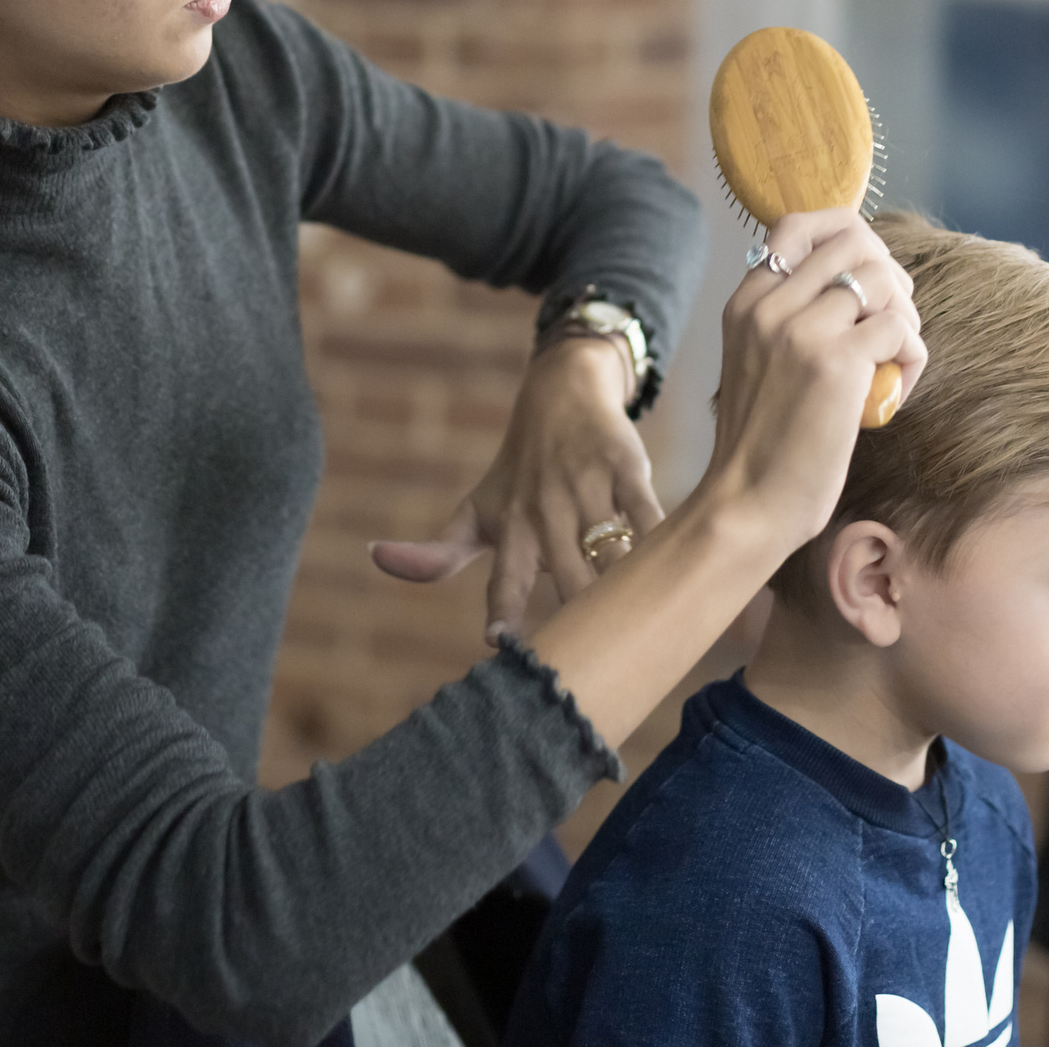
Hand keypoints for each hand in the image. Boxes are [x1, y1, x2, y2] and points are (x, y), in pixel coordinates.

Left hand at [370, 336, 661, 643]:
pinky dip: (658, 538)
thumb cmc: (519, 470)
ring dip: (623, 586)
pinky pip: (645, 509)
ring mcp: (586, 486)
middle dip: (580, 616)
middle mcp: (545, 509)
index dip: (503, 610)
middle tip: (596, 659)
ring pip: (608, 548)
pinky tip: (674, 571)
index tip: (500, 642)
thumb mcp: (477, 509)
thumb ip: (440, 552)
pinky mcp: (625, 465)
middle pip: (567, 576)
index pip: (503, 579)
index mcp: (510, 528)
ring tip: (639, 626)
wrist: (563, 390)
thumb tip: (374, 559)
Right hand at [693, 208, 925, 554]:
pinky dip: (913, 359)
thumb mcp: (756, 361)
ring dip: (906, 318)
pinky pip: (902, 329)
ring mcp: (802, 330)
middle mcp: (770, 305)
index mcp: (747, 301)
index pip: (798, 225)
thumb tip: (851, 284)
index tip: (867, 282)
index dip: (849, 239)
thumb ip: (786, 318)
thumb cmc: (761, 443)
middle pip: (854, 241)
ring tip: (894, 363)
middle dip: (890, 275)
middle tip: (891, 324)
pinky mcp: (837, 363)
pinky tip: (894, 394)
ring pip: (884, 280)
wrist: (748, 503)